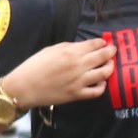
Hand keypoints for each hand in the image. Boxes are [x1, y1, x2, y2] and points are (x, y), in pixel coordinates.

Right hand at [0, 38, 116, 109]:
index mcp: (70, 52)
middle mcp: (78, 65)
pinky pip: (97, 91)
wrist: (24, 87)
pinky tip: (101, 82)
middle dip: (111, 52)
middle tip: (113, 50)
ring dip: (110, 67)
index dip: (102, 43)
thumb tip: (83, 47)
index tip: (104, 43)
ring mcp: (79, 81)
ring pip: (104, 73)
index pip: (94, 44)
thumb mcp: (51, 49)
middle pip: (103, 56)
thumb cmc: (34, 66)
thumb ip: (69, 47)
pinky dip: (102, 86)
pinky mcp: (77, 95)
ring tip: (109, 65)